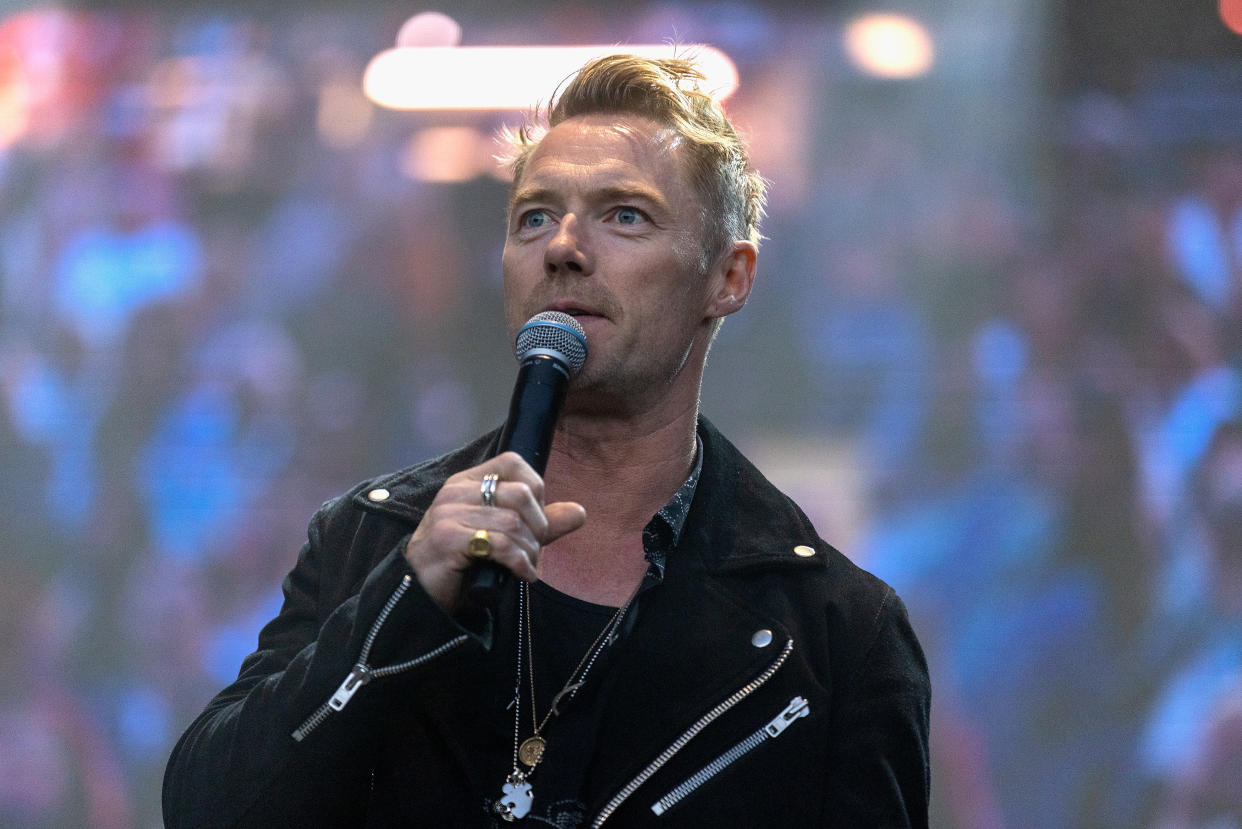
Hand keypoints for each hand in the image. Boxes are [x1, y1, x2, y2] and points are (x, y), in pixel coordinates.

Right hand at [403, 452, 585, 611]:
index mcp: (468, 481)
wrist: (422, 596)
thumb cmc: (464, 564)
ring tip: (526, 566)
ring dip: (530, 551)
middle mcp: (456, 491)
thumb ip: (541, 523)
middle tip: (533, 551)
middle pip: (521, 494)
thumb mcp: (507, 538)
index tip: (534, 520)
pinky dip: (520, 562)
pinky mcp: (447, 538)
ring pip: (513, 522)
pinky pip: (500, 544)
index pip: (513, 463)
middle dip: (539, 527)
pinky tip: (521, 574)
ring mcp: (448, 512)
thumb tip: (579, 513)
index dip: (536, 489)